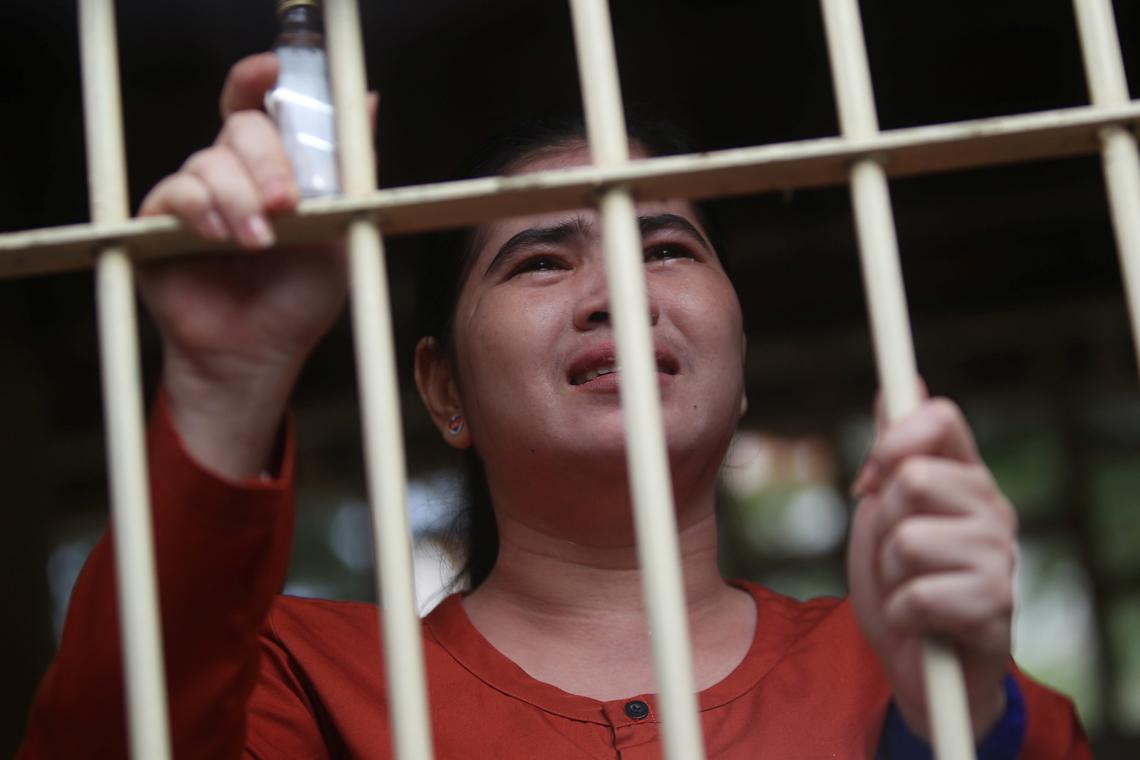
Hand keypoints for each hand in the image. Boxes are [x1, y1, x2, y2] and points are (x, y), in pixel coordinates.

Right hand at [137, 53, 352, 478]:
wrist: (259, 354)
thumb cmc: (299, 298)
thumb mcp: (340, 229)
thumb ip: (348, 169)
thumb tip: (368, 101)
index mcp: (272, 170)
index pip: (260, 109)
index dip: (259, 81)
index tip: (273, 71)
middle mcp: (230, 175)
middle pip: (239, 130)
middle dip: (267, 162)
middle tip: (287, 203)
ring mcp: (193, 197)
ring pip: (207, 162)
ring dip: (239, 199)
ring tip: (259, 243)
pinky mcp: (159, 223)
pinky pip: (175, 194)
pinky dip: (202, 210)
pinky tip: (223, 237)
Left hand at [847, 393, 1017, 740]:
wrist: (919, 667)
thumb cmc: (900, 583)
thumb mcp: (882, 513)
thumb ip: (891, 455)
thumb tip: (896, 386)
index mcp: (964, 477)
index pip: (941, 418)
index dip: (896, 436)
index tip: (871, 475)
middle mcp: (992, 507)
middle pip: (912, 479)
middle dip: (883, 524)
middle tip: (897, 556)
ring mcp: (1000, 556)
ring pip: (907, 540)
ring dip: (889, 575)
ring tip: (908, 589)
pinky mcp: (996, 606)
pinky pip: (916, 594)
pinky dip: (900, 613)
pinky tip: (922, 622)